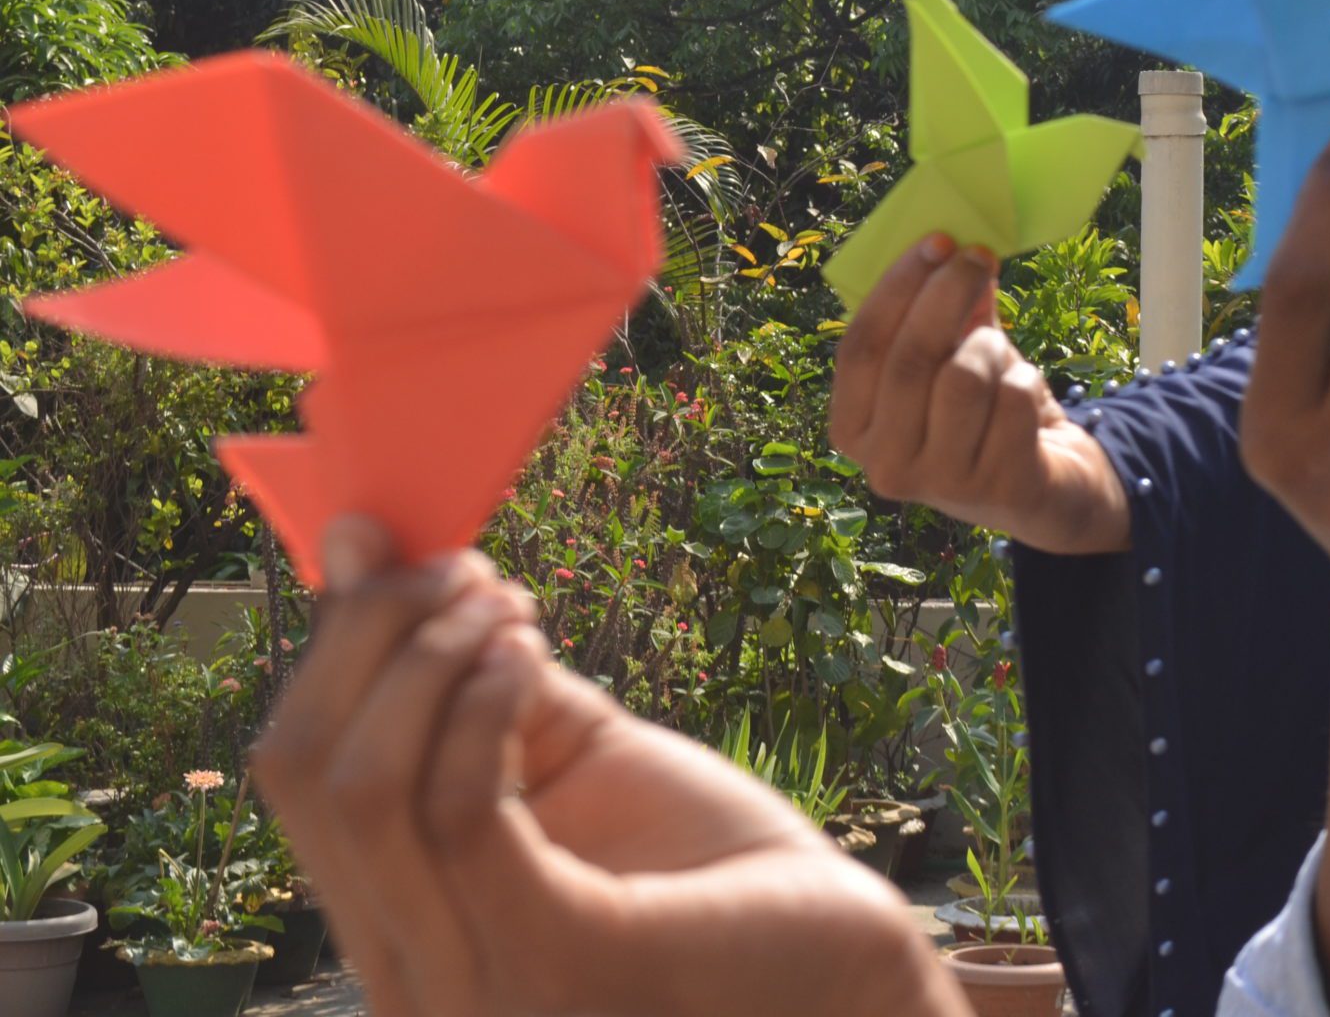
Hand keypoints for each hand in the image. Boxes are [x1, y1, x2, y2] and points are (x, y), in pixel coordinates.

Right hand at [253, 519, 966, 1016]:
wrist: (838, 959)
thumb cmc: (712, 870)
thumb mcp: (575, 766)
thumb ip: (481, 693)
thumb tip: (376, 555)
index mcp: (400, 932)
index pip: (297, 781)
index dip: (331, 648)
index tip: (391, 551)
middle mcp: (411, 980)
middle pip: (305, 775)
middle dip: (368, 635)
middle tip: (451, 565)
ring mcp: (474, 987)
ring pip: (364, 789)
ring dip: (428, 655)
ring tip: (503, 601)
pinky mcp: (557, 963)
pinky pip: (459, 814)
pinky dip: (481, 705)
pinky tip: (527, 652)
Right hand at [830, 235, 1130, 553]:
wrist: (1039, 489)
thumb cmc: (980, 414)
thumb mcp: (947, 363)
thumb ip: (941, 314)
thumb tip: (953, 248)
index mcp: (852, 429)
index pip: (859, 347)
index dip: (897, 286)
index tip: (936, 240)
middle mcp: (885, 466)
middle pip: (911, 358)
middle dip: (948, 293)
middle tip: (977, 256)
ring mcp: (942, 485)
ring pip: (964, 377)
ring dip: (990, 345)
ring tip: (999, 351)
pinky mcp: (999, 488)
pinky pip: (1014, 399)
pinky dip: (1026, 380)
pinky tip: (1024, 396)